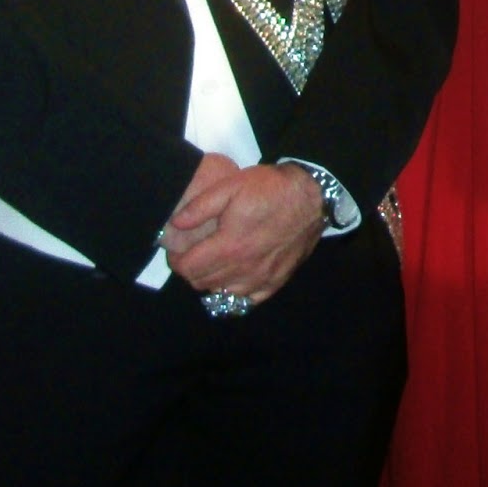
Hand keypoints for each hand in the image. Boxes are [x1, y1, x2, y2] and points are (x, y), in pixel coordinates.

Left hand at [167, 162, 324, 303]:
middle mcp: (243, 270)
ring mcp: (262, 278)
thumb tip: (175, 224)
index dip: (176, 261)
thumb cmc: (270, 189)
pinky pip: (248, 299)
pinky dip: (236, 291)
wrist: (312, 195)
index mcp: (228, 247)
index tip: (177, 250)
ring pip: (222, 292)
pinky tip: (237, 275)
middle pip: (202, 283)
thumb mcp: (231, 186)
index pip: (188, 269)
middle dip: (192, 269)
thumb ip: (200, 207)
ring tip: (215, 261)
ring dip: (213, 280)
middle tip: (195, 252)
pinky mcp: (277, 281)